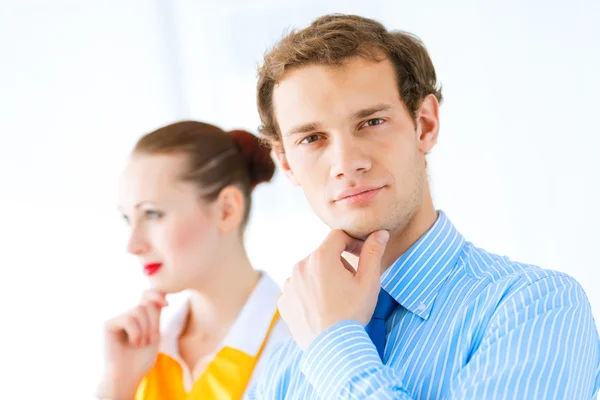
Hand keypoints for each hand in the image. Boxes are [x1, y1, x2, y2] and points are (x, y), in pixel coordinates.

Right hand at [97, 290, 166, 398]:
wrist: (127, 376)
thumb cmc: (141, 359)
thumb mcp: (154, 333)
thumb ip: (155, 315)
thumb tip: (161, 296)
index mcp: (138, 316)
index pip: (147, 295)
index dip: (157, 294)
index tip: (166, 305)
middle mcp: (126, 315)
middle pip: (146, 303)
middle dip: (154, 321)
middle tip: (152, 340)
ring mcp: (117, 318)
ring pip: (139, 310)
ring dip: (146, 329)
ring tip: (141, 344)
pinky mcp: (108, 324)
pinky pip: (128, 318)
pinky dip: (136, 332)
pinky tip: (134, 343)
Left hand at [278, 229, 388, 349]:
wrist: (333, 349)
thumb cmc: (352, 314)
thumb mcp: (369, 282)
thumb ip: (373, 253)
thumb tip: (380, 233)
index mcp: (320, 257)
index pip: (338, 236)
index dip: (352, 242)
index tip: (362, 255)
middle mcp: (299, 267)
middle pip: (323, 255)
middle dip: (338, 263)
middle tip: (351, 284)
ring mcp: (289, 285)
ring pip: (309, 272)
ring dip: (322, 278)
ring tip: (336, 299)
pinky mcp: (284, 302)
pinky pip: (298, 289)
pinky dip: (309, 293)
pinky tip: (321, 308)